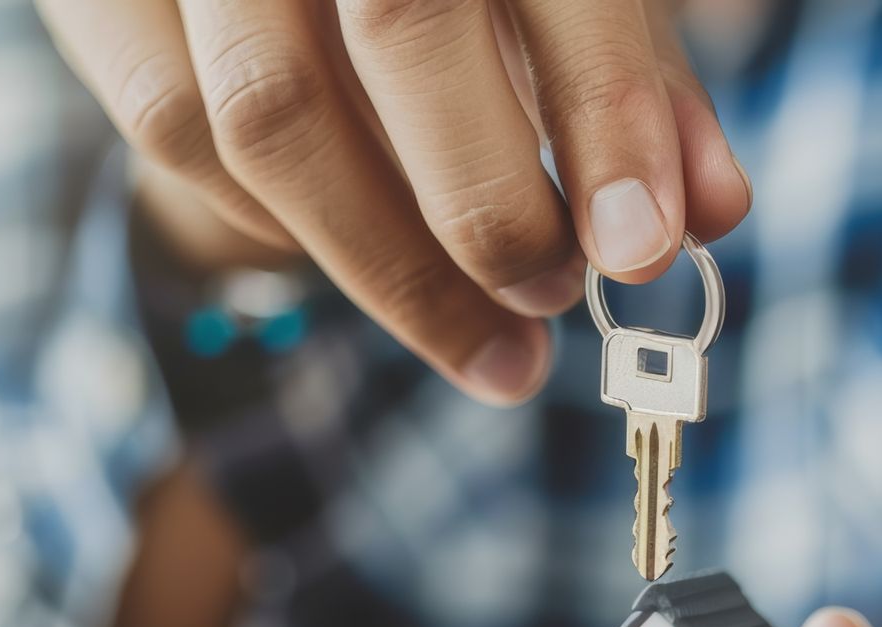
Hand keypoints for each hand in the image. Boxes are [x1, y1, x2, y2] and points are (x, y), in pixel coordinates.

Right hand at [37, 0, 751, 405]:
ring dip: (388, 262)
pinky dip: (280, 224)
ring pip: (267, 111)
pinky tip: (365, 255)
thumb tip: (710, 212)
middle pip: (401, 28)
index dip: (606, 116)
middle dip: (490, 208)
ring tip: (488, 340)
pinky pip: (172, 127)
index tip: (645, 251)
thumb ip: (628, 77)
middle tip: (554, 301)